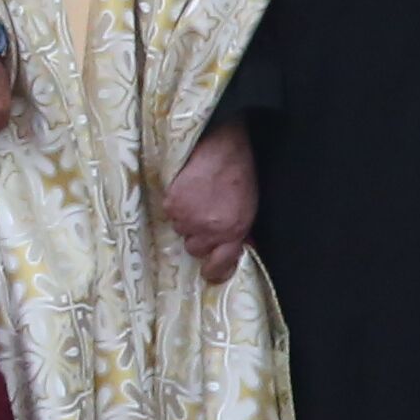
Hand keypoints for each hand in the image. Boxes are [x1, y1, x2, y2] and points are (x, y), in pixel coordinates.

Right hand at [161, 120, 256, 283]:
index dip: (214, 271)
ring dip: (186, 220)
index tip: (210, 271)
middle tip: (204, 219)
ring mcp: (188, 218)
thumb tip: (239, 246)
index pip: (219, 266)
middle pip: (194, 248)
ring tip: (196, 200)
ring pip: (180, 231)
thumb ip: (242, 231)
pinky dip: (175, 205)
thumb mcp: (250, 209)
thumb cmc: (240, 176)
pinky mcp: (172, 204)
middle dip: (198, 237)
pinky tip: (186, 191)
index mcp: (233, 232)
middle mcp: (210, 229)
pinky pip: (169, 214)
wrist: (221, 149)